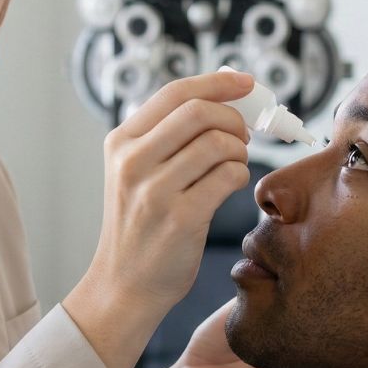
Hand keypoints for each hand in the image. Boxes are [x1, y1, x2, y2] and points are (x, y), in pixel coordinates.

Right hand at [64, 70, 254, 367]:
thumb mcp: (135, 173)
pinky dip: (240, 176)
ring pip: (219, 143)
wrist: (124, 286)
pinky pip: (229, 176)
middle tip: (243, 136)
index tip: (246, 83)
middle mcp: (132, 161)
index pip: (174, 92)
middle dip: (234, 119)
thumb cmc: (141, 225)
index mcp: (120, 142)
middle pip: (200, 111)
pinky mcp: (180, 219)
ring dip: (239, 152)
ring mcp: (154, 190)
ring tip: (233, 166)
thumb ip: (167, 137)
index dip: (217, 82)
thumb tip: (224, 99)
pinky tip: (229, 188)